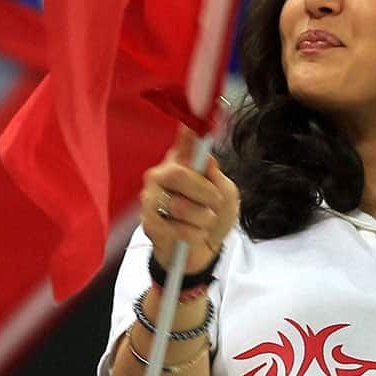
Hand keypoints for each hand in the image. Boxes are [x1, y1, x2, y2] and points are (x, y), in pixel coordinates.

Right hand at [140, 125, 238, 274]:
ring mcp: (151, 198)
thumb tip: (205, 159)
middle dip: (204, 192)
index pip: (183, 142)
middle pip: (178, 174)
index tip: (192, 123)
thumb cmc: (213, 217)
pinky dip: (193, 235)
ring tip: (203, 222)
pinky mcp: (148, 224)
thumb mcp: (226, 195)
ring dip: (202, 219)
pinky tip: (190, 235)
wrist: (203, 252)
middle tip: (214, 202)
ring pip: (180, 206)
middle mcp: (162, 175)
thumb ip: (216, 176)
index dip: (187, 131)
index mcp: (182, 162)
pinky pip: (177, 229)